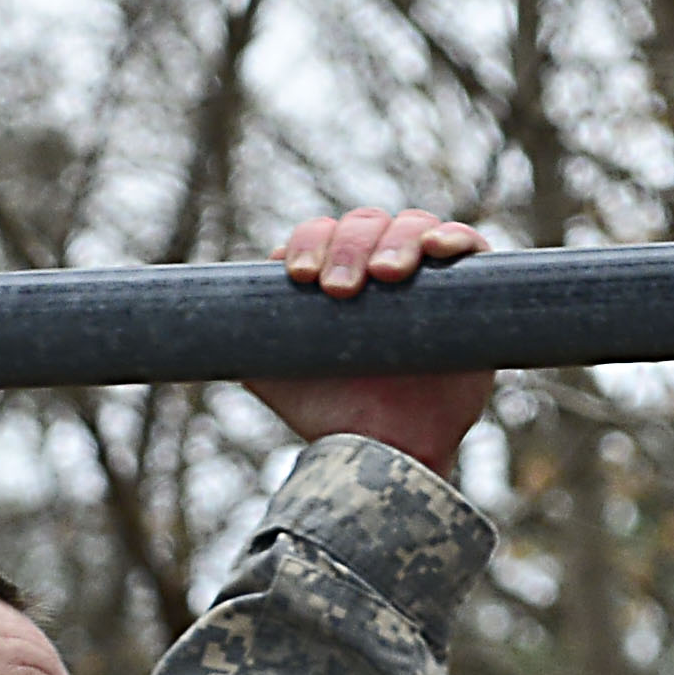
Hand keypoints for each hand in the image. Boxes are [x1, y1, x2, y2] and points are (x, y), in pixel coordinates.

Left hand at [246, 207, 492, 475]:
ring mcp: (425, 276)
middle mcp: (378, 268)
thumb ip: (243, 337)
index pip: (321, 234)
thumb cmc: (329, 412)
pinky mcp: (470, 290)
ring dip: (396, 240)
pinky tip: (438, 251)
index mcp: (334, 274)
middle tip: (340, 289)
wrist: (384, 450)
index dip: (309, 241)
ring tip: (387, 277)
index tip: (299, 276)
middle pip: (365, 223)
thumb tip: (203, 313)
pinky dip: (454, 238)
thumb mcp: (271, 372)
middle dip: (349, 246)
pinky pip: (468, 245)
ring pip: (412, 225)